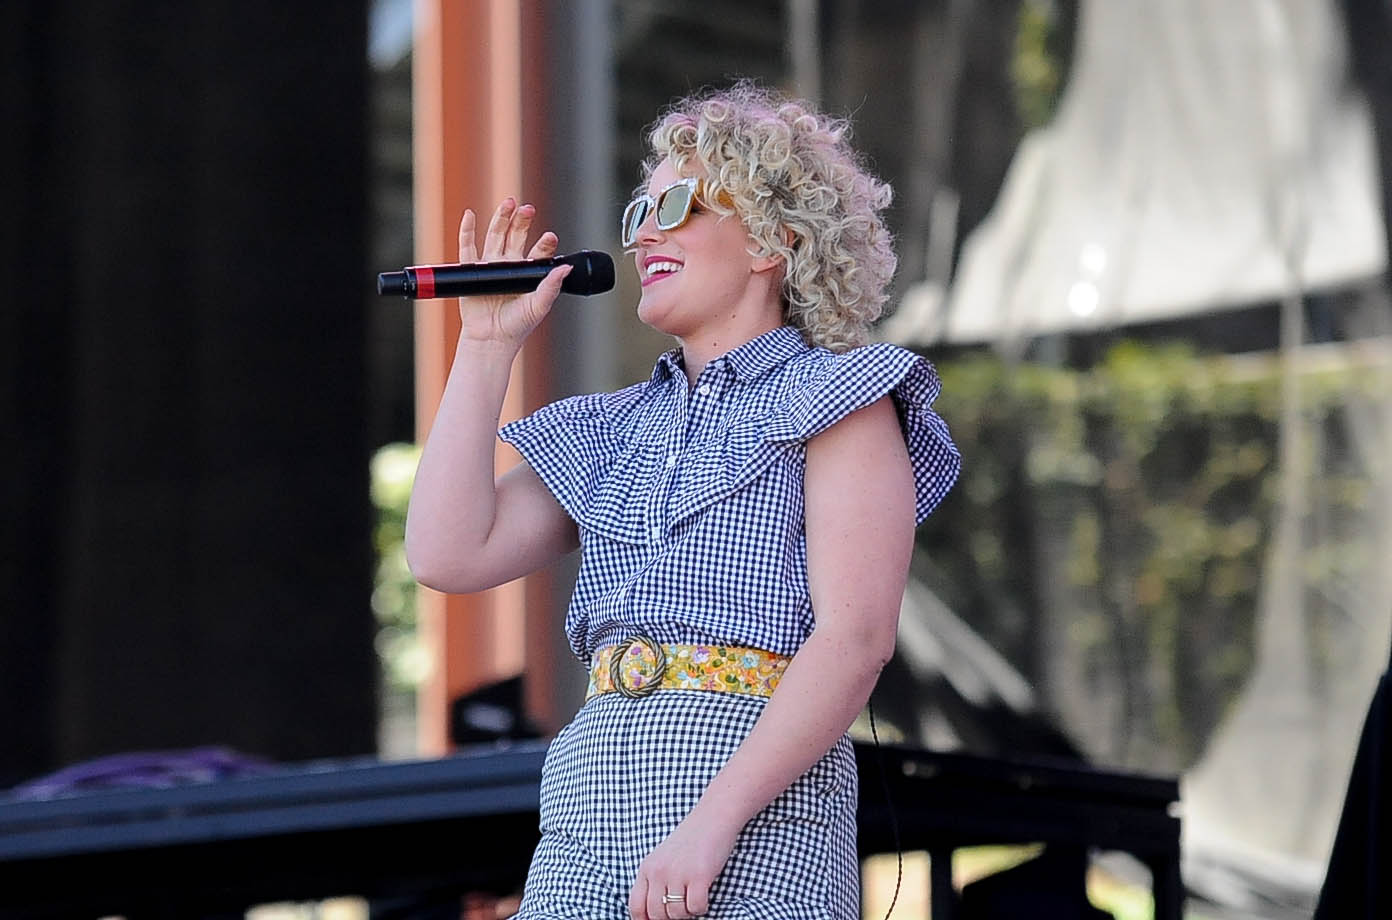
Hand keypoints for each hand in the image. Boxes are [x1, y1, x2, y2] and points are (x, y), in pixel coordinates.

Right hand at [455, 197, 569, 346]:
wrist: (492, 339)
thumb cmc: (517, 325)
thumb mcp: (539, 306)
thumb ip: (552, 287)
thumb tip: (566, 268)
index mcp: (528, 272)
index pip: (538, 251)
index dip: (545, 243)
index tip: (550, 237)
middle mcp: (510, 264)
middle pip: (516, 236)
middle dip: (522, 222)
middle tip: (528, 209)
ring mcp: (490, 265)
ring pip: (496, 236)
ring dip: (501, 218)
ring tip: (509, 203)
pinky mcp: (471, 270)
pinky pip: (468, 247)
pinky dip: (467, 230)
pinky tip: (471, 214)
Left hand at [628, 812, 738, 918]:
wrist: (712, 818)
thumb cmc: (690, 841)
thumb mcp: (663, 858)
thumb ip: (655, 882)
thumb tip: (653, 915)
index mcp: (647, 868)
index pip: (636, 907)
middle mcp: (659, 871)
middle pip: (657, 915)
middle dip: (671, 917)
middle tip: (682, 905)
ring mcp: (678, 873)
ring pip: (677, 914)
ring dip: (688, 912)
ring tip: (694, 895)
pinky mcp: (699, 875)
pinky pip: (696, 908)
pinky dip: (701, 907)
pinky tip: (704, 892)